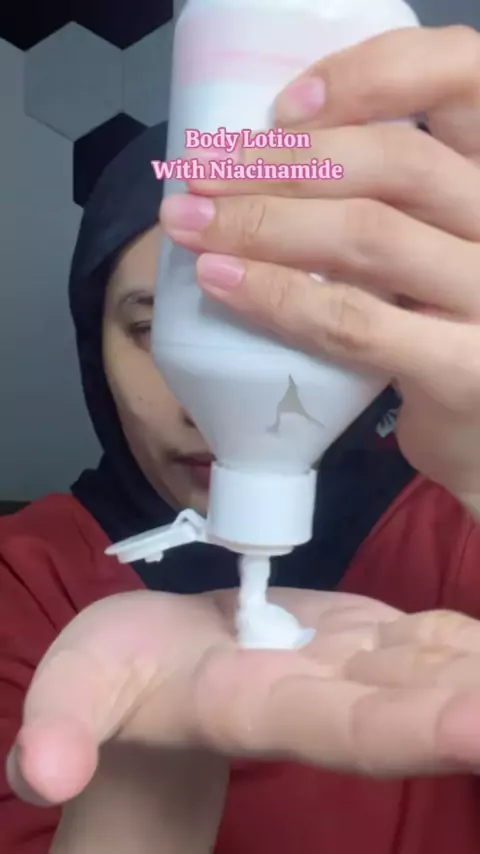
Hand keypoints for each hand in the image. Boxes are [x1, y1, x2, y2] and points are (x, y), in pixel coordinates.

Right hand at [8, 587, 479, 805]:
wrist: (157, 662)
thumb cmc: (109, 678)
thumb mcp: (74, 692)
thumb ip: (63, 727)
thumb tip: (43, 766)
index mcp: (253, 708)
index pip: (338, 728)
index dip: (408, 730)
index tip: (477, 727)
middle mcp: (315, 695)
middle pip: (406, 702)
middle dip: (469, 700)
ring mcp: (341, 663)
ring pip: (424, 666)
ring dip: (477, 666)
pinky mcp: (351, 632)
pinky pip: (415, 637)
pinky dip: (459, 638)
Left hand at [160, 25, 479, 511]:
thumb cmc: (441, 327)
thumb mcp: (428, 246)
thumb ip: (383, 201)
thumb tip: (256, 164)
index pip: (459, 78)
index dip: (371, 77)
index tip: (283, 108)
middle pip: (396, 161)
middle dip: (282, 163)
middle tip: (199, 176)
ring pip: (367, 235)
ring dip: (263, 223)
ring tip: (190, 224)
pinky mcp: (463, 368)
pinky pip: (354, 321)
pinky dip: (278, 297)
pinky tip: (221, 281)